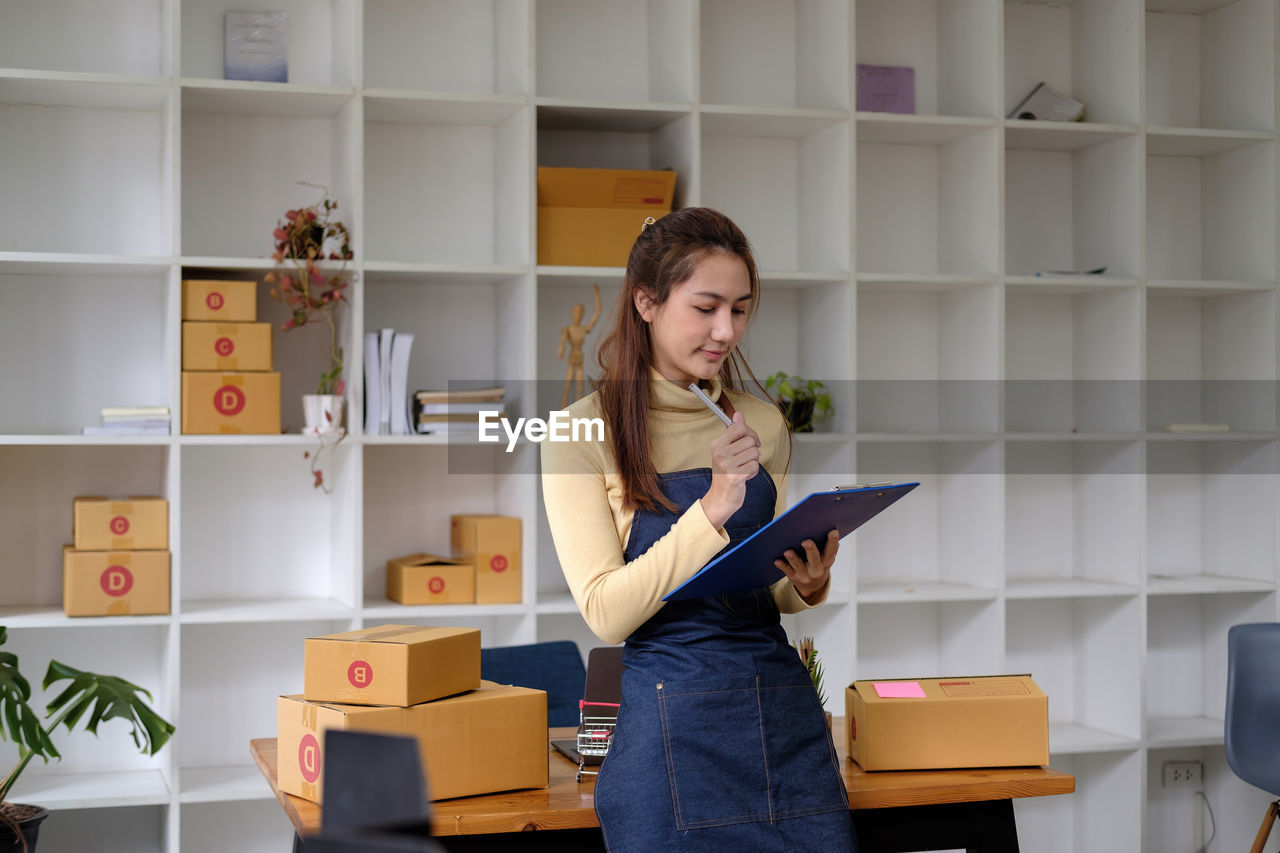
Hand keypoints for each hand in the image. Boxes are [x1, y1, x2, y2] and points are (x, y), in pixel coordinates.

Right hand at [699, 412, 759, 528]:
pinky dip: (753, 472)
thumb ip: (734, 432)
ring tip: (743, 467)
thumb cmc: (726, 472)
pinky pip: (755, 466)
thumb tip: (738, 415)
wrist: (721, 497)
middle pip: (750, 440)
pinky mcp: (735, 476)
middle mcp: (720, 453)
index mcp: (717, 444)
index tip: (750, 440)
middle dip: (753, 450)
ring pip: (754, 453)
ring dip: (753, 461)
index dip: (750, 433)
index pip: (739, 427)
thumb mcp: (727, 450)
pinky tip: (744, 475)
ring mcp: (727, 465)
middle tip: (745, 458)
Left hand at [775, 529, 837, 602]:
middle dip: (811, 550)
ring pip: (799, 566)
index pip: (831, 551)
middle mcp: (817, 570)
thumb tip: (823, 526)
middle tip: (806, 542)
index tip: (833, 531)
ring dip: (793, 559)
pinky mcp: (794, 577)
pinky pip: (787, 571)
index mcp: (827, 561)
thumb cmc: (818, 563)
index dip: (833, 542)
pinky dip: (782, 566)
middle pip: (815, 559)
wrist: (812, 586)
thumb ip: (826, 545)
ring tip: (788, 552)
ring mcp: (805, 575)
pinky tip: (777, 561)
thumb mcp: (825, 557)